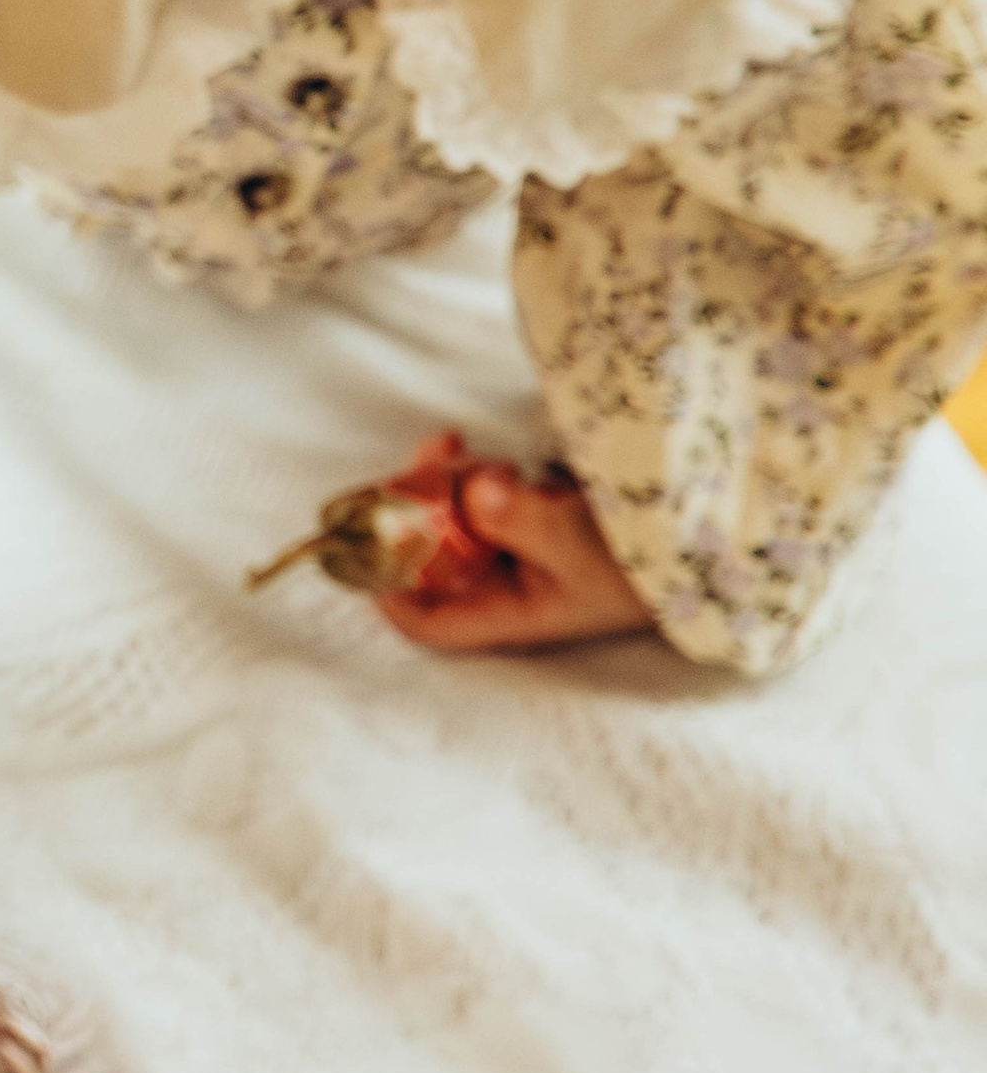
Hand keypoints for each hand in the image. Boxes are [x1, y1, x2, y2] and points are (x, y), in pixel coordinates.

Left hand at [375, 455, 652, 651]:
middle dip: (414, 512)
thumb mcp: (575, 539)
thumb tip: (476, 493)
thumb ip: (518, 517)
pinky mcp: (536, 524)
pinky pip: (484, 505)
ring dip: (446, 486)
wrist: (705, 536)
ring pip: (454, 527)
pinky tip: (495, 457)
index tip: (368, 533)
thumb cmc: (638, 556)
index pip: (426, 622)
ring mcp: (521, 556)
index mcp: (509, 614)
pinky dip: (477, 477)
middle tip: (424, 459)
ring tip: (465, 450)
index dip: (385, 587)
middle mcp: (507, 591)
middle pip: (432, 563)